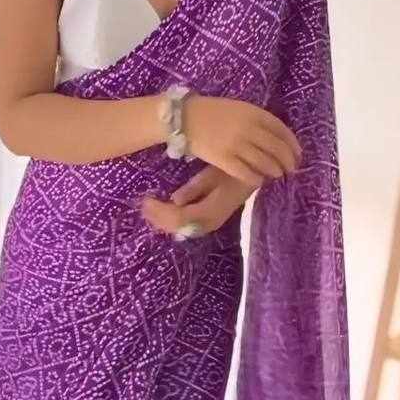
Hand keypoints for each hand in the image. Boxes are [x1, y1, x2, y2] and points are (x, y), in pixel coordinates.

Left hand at [138, 164, 257, 238]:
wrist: (256, 177)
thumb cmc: (235, 170)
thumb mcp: (215, 174)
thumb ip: (196, 188)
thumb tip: (175, 200)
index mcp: (211, 209)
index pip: (180, 217)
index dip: (161, 212)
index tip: (146, 200)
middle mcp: (210, 221)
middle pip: (178, 226)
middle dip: (158, 218)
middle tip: (143, 205)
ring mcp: (210, 223)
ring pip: (181, 229)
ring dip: (163, 221)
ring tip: (149, 209)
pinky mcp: (209, 220)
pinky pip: (187, 226)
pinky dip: (171, 221)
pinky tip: (162, 212)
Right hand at [180, 94, 301, 188]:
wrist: (184, 118)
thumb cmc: (212, 112)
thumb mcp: (238, 108)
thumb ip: (256, 120)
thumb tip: (276, 137)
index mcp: (253, 113)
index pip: (281, 130)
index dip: (292, 144)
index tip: (298, 153)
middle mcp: (248, 129)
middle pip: (277, 148)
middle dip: (288, 161)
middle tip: (292, 169)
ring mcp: (236, 145)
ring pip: (265, 162)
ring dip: (275, 170)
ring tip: (277, 174)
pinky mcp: (224, 159)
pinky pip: (246, 173)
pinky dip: (256, 178)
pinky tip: (259, 180)